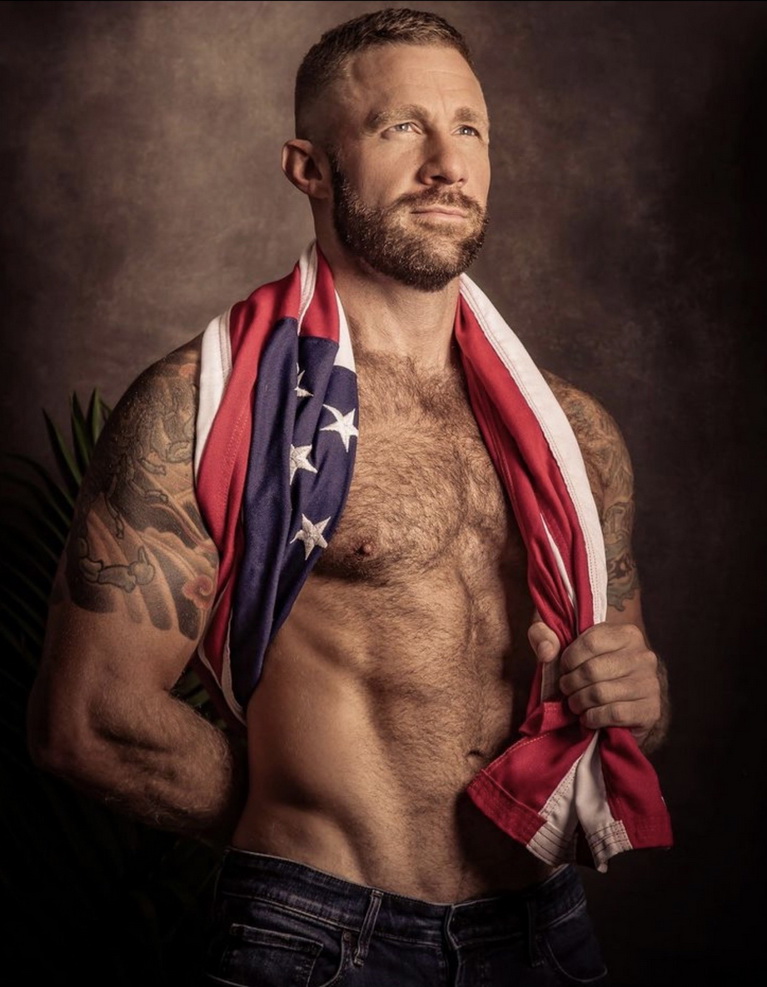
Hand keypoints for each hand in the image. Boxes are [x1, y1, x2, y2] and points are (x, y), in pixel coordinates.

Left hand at [527, 619, 660, 745]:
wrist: (621, 703)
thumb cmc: (589, 669)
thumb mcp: (562, 642)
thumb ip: (543, 634)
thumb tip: (546, 651)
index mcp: (626, 633)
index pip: (590, 642)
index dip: (569, 659)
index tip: (563, 669)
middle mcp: (644, 655)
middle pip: (593, 670)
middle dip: (571, 684)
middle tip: (566, 690)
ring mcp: (651, 683)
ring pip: (601, 693)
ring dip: (579, 702)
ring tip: (575, 704)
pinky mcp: (651, 710)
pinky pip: (615, 714)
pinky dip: (594, 718)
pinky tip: (588, 717)